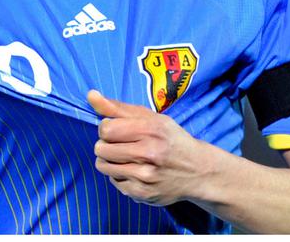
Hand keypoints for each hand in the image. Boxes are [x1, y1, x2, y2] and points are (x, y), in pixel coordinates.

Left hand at [88, 90, 210, 206]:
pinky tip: (135, 171)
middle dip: (107, 144)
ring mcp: (145, 176)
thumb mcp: (152, 118)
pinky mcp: (142, 193)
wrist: (198, 170)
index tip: (117, 130)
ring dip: (110, 160)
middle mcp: (149, 153)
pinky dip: (120, 175)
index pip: (106, 128)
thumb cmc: (172, 140)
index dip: (107, 128)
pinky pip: (113, 181)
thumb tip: (91, 95)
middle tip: (123, 144)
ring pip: (103, 166)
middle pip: (101, 148)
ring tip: (126, 157)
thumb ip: (119, 108)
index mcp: (151, 129)